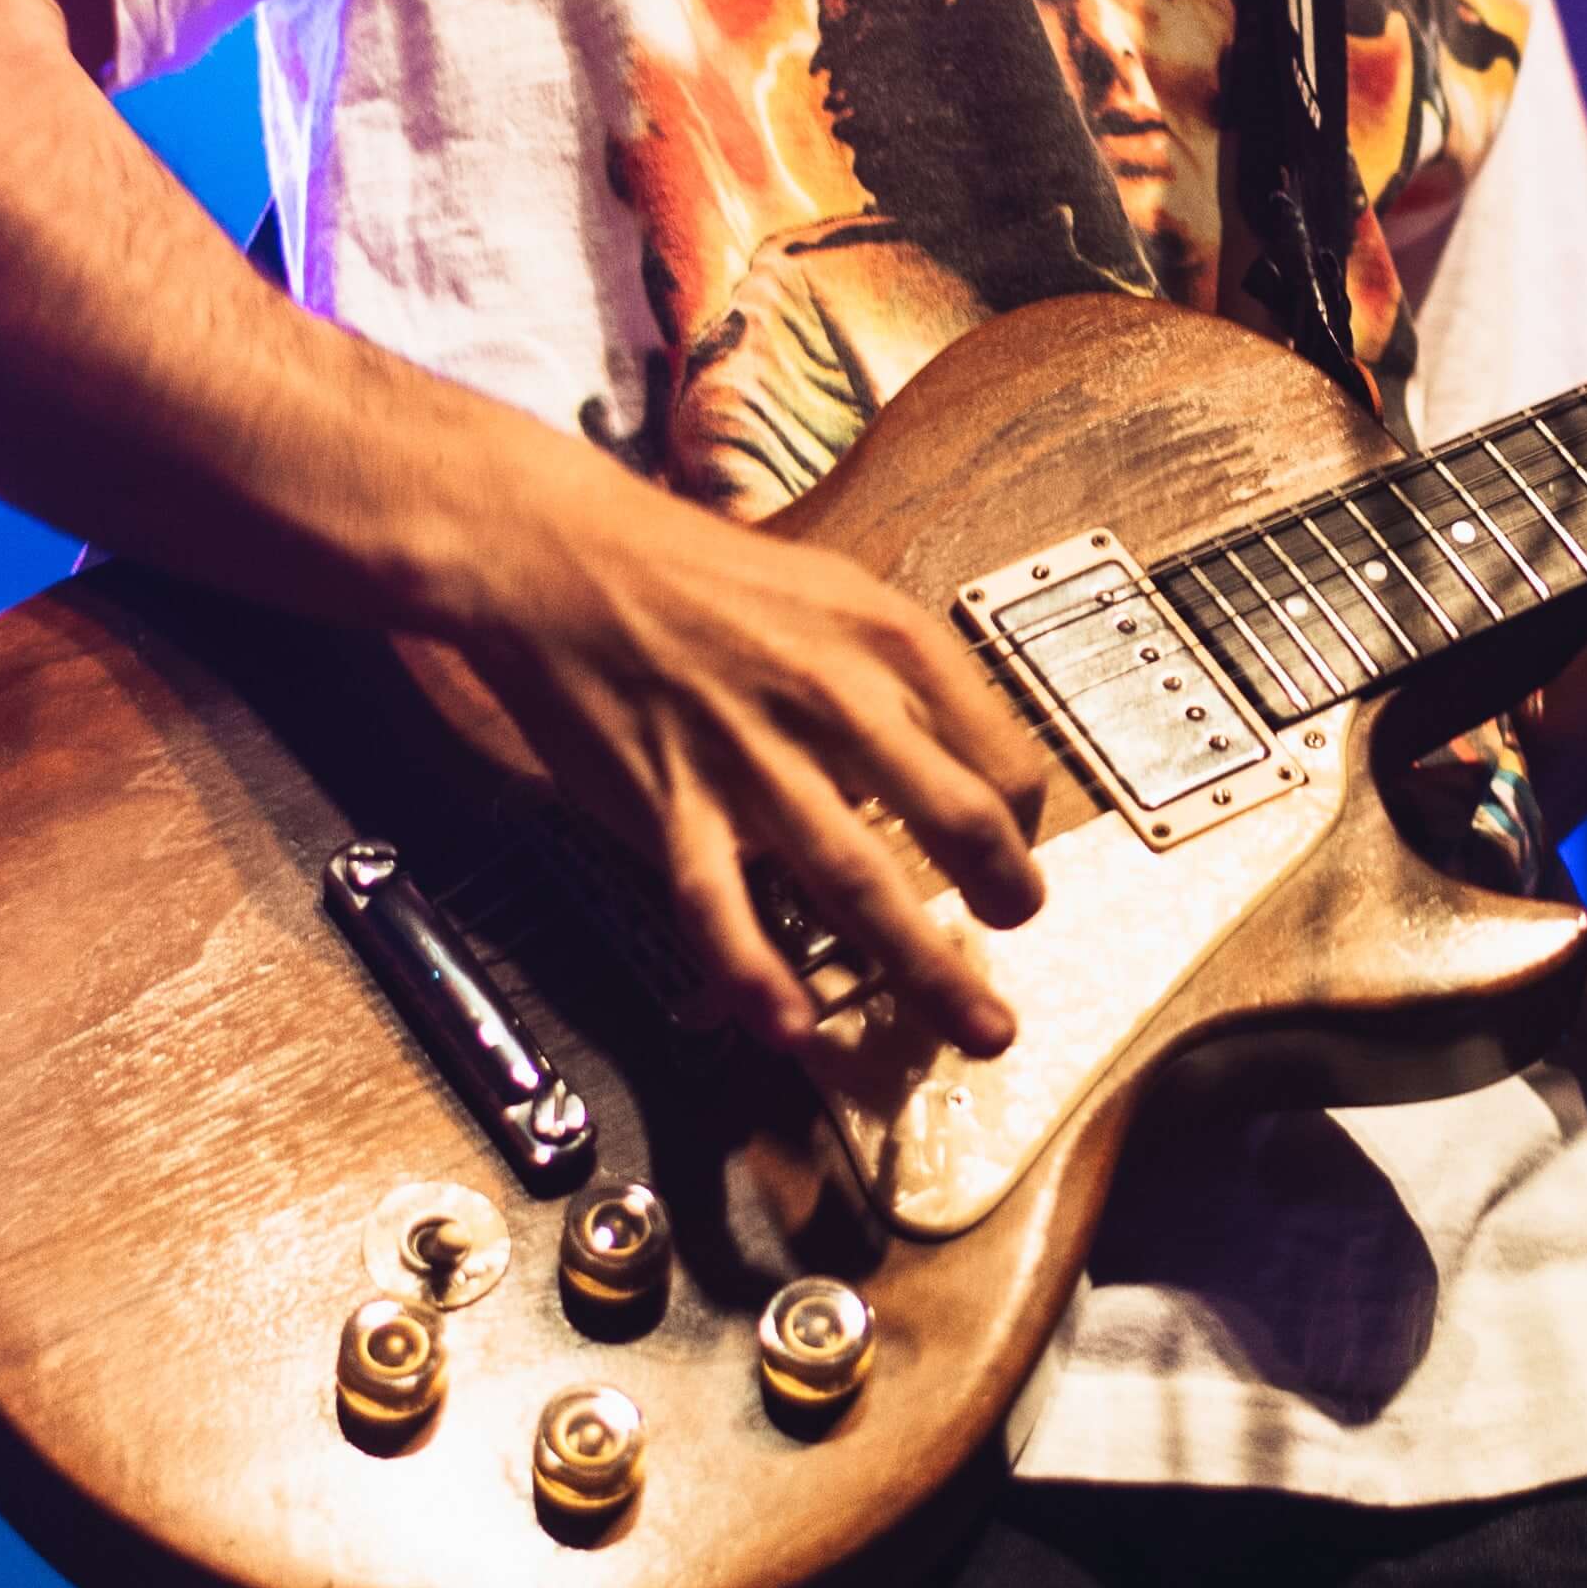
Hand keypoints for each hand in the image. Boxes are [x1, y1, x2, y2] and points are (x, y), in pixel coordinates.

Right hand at [465, 474, 1054, 1061]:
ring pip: (858, 881)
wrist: (564, 558)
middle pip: (958, 823)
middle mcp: (833, 699)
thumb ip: (896, 684)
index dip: (1023, 824)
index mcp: (889, 642)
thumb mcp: (835, 594)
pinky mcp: (671, 804)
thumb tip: (949, 773)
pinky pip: (720, 905)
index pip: (1002, 758)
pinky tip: (793, 1025)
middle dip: (1008, 898)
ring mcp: (751, 760)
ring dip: (926, 969)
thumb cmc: (702, 576)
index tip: (1011, 854)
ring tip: (977, 1029)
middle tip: (1017, 936)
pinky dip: (755, 974)